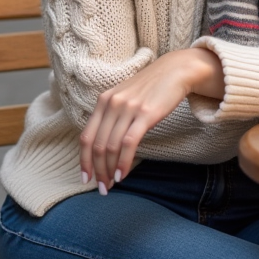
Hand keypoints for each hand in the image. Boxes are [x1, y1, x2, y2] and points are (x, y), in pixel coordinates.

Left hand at [79, 47, 223, 192]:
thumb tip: (104, 147)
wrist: (175, 71)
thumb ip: (112, 116)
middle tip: (102, 188)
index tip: (86, 178)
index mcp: (103, 101)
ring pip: (111, 146)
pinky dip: (123, 162)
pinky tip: (123, 174)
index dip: (83, 161)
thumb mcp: (124, 98)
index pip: (86, 137)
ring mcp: (128, 108)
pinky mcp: (145, 114)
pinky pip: (129, 143)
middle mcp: (111, 104)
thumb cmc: (150, 88)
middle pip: (97, 145)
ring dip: (109, 170)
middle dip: (97, 170)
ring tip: (112, 184)